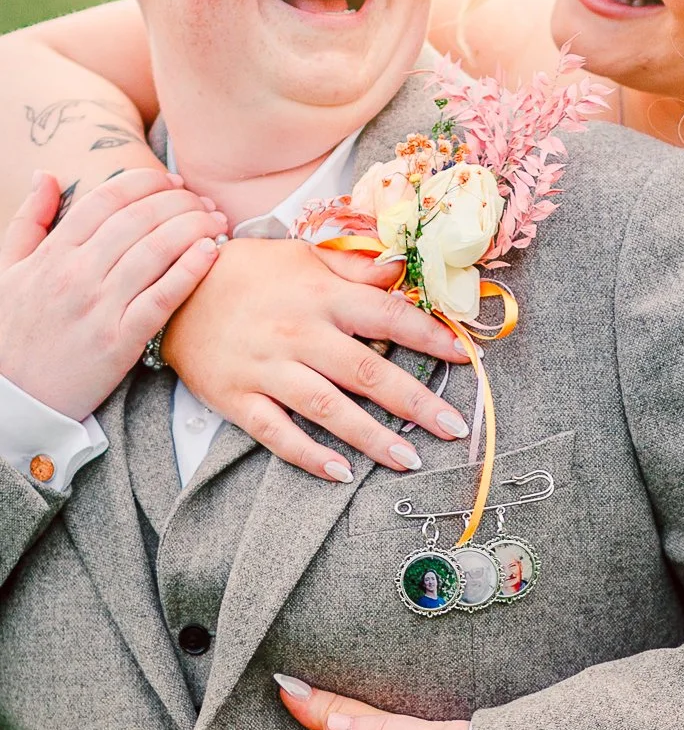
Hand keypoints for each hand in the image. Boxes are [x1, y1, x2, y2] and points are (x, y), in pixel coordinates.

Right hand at [0, 167, 226, 416]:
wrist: (14, 400)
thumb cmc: (15, 333)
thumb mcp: (8, 271)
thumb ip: (29, 220)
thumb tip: (46, 173)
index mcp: (53, 253)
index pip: (107, 198)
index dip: (147, 181)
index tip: (172, 181)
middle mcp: (75, 274)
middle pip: (140, 218)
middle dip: (180, 201)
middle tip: (204, 202)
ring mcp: (98, 308)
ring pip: (156, 250)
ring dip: (194, 228)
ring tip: (216, 222)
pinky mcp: (119, 342)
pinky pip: (162, 297)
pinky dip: (191, 270)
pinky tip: (211, 253)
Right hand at [160, 236, 472, 479]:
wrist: (172, 289)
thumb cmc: (247, 272)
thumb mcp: (301, 256)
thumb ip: (353, 269)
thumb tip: (401, 271)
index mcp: (321, 297)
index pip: (386, 317)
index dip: (429, 337)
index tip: (465, 357)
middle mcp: (299, 334)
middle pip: (366, 372)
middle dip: (415, 402)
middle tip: (453, 428)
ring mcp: (268, 369)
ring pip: (328, 409)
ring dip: (372, 437)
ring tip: (410, 459)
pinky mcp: (238, 398)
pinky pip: (277, 433)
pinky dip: (309, 454)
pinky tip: (342, 473)